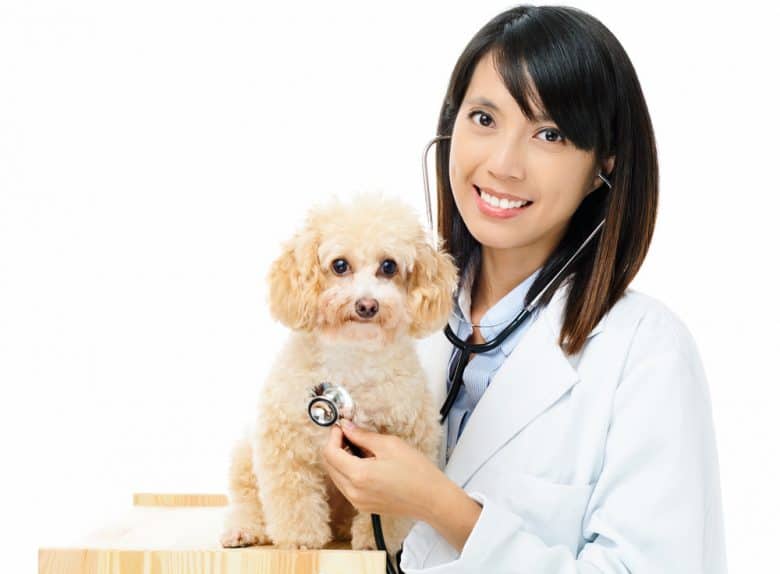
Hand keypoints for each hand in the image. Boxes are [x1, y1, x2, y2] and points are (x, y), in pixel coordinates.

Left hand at [321, 420, 446, 520]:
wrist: (432, 499)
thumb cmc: (416, 471)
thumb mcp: (390, 445)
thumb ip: (363, 435)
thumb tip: (346, 427)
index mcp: (359, 475)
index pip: (329, 453)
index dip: (333, 437)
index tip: (342, 427)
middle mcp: (353, 492)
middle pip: (329, 465)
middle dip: (335, 447)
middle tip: (350, 434)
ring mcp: (358, 502)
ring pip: (336, 476)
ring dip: (341, 460)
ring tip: (360, 448)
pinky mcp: (364, 506)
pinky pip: (346, 487)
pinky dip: (349, 473)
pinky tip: (365, 463)